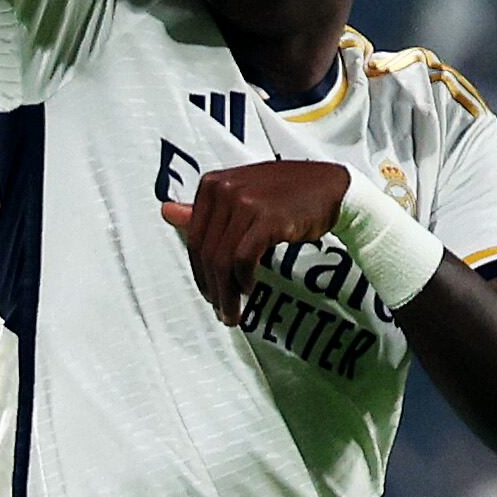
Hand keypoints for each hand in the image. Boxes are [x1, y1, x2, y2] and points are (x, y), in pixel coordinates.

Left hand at [159, 157, 351, 325]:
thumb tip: (166, 212)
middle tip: (221, 311)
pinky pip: (244, 259)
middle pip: (207, 252)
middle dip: (212, 288)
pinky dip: (243, 280)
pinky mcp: (266, 217)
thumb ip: (205, 209)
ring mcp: (244, 202)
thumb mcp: (241, 195)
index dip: (199, 272)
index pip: (194, 238)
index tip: (208, 292)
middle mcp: (224, 189)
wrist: (330, 187)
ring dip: (227, 293)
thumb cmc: (286, 193)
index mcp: (212, 184)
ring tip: (233, 312)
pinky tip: (249, 289)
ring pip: (223, 260)